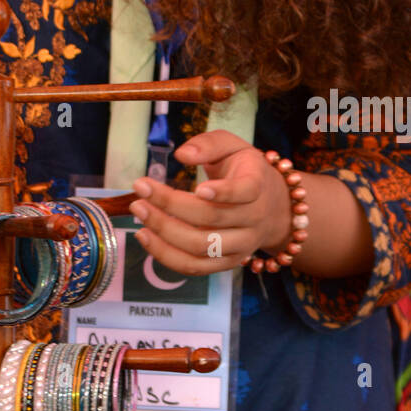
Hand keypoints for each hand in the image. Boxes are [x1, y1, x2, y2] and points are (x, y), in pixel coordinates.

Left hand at [128, 130, 292, 275]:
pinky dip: (166, 255)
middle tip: (140, 187)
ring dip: (164, 231)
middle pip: (212, 219)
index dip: (224, 192)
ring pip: (201, 246)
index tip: (198, 188)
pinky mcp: (226, 263)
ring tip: (139, 210)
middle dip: (171, 204)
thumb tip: (183, 155)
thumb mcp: (232, 146)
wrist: (272, 206)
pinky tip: (145, 235)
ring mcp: (241, 246)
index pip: (246, 191)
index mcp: (256, 185)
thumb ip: (209, 144)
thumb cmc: (244, 170)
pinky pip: (194, 267)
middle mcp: (253, 220)